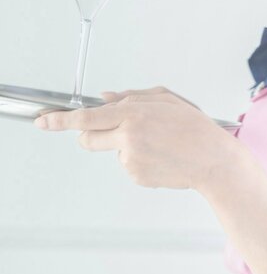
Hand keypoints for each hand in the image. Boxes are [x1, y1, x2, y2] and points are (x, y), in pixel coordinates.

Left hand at [33, 85, 233, 190]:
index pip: (86, 117)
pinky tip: (162, 158)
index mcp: (133, 113)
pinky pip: (128, 165)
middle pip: (89, 139)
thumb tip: (105, 99)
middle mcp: (128, 137)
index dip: (60, 120)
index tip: (44, 122)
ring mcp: (131, 159)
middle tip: (119, 133)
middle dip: (94, 135)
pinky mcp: (137, 176)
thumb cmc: (196, 128)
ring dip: (128, 147)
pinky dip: (141, 162)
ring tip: (160, 145)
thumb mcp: (166, 100)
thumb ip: (131, 96)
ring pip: (114, 151)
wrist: (215, 161)